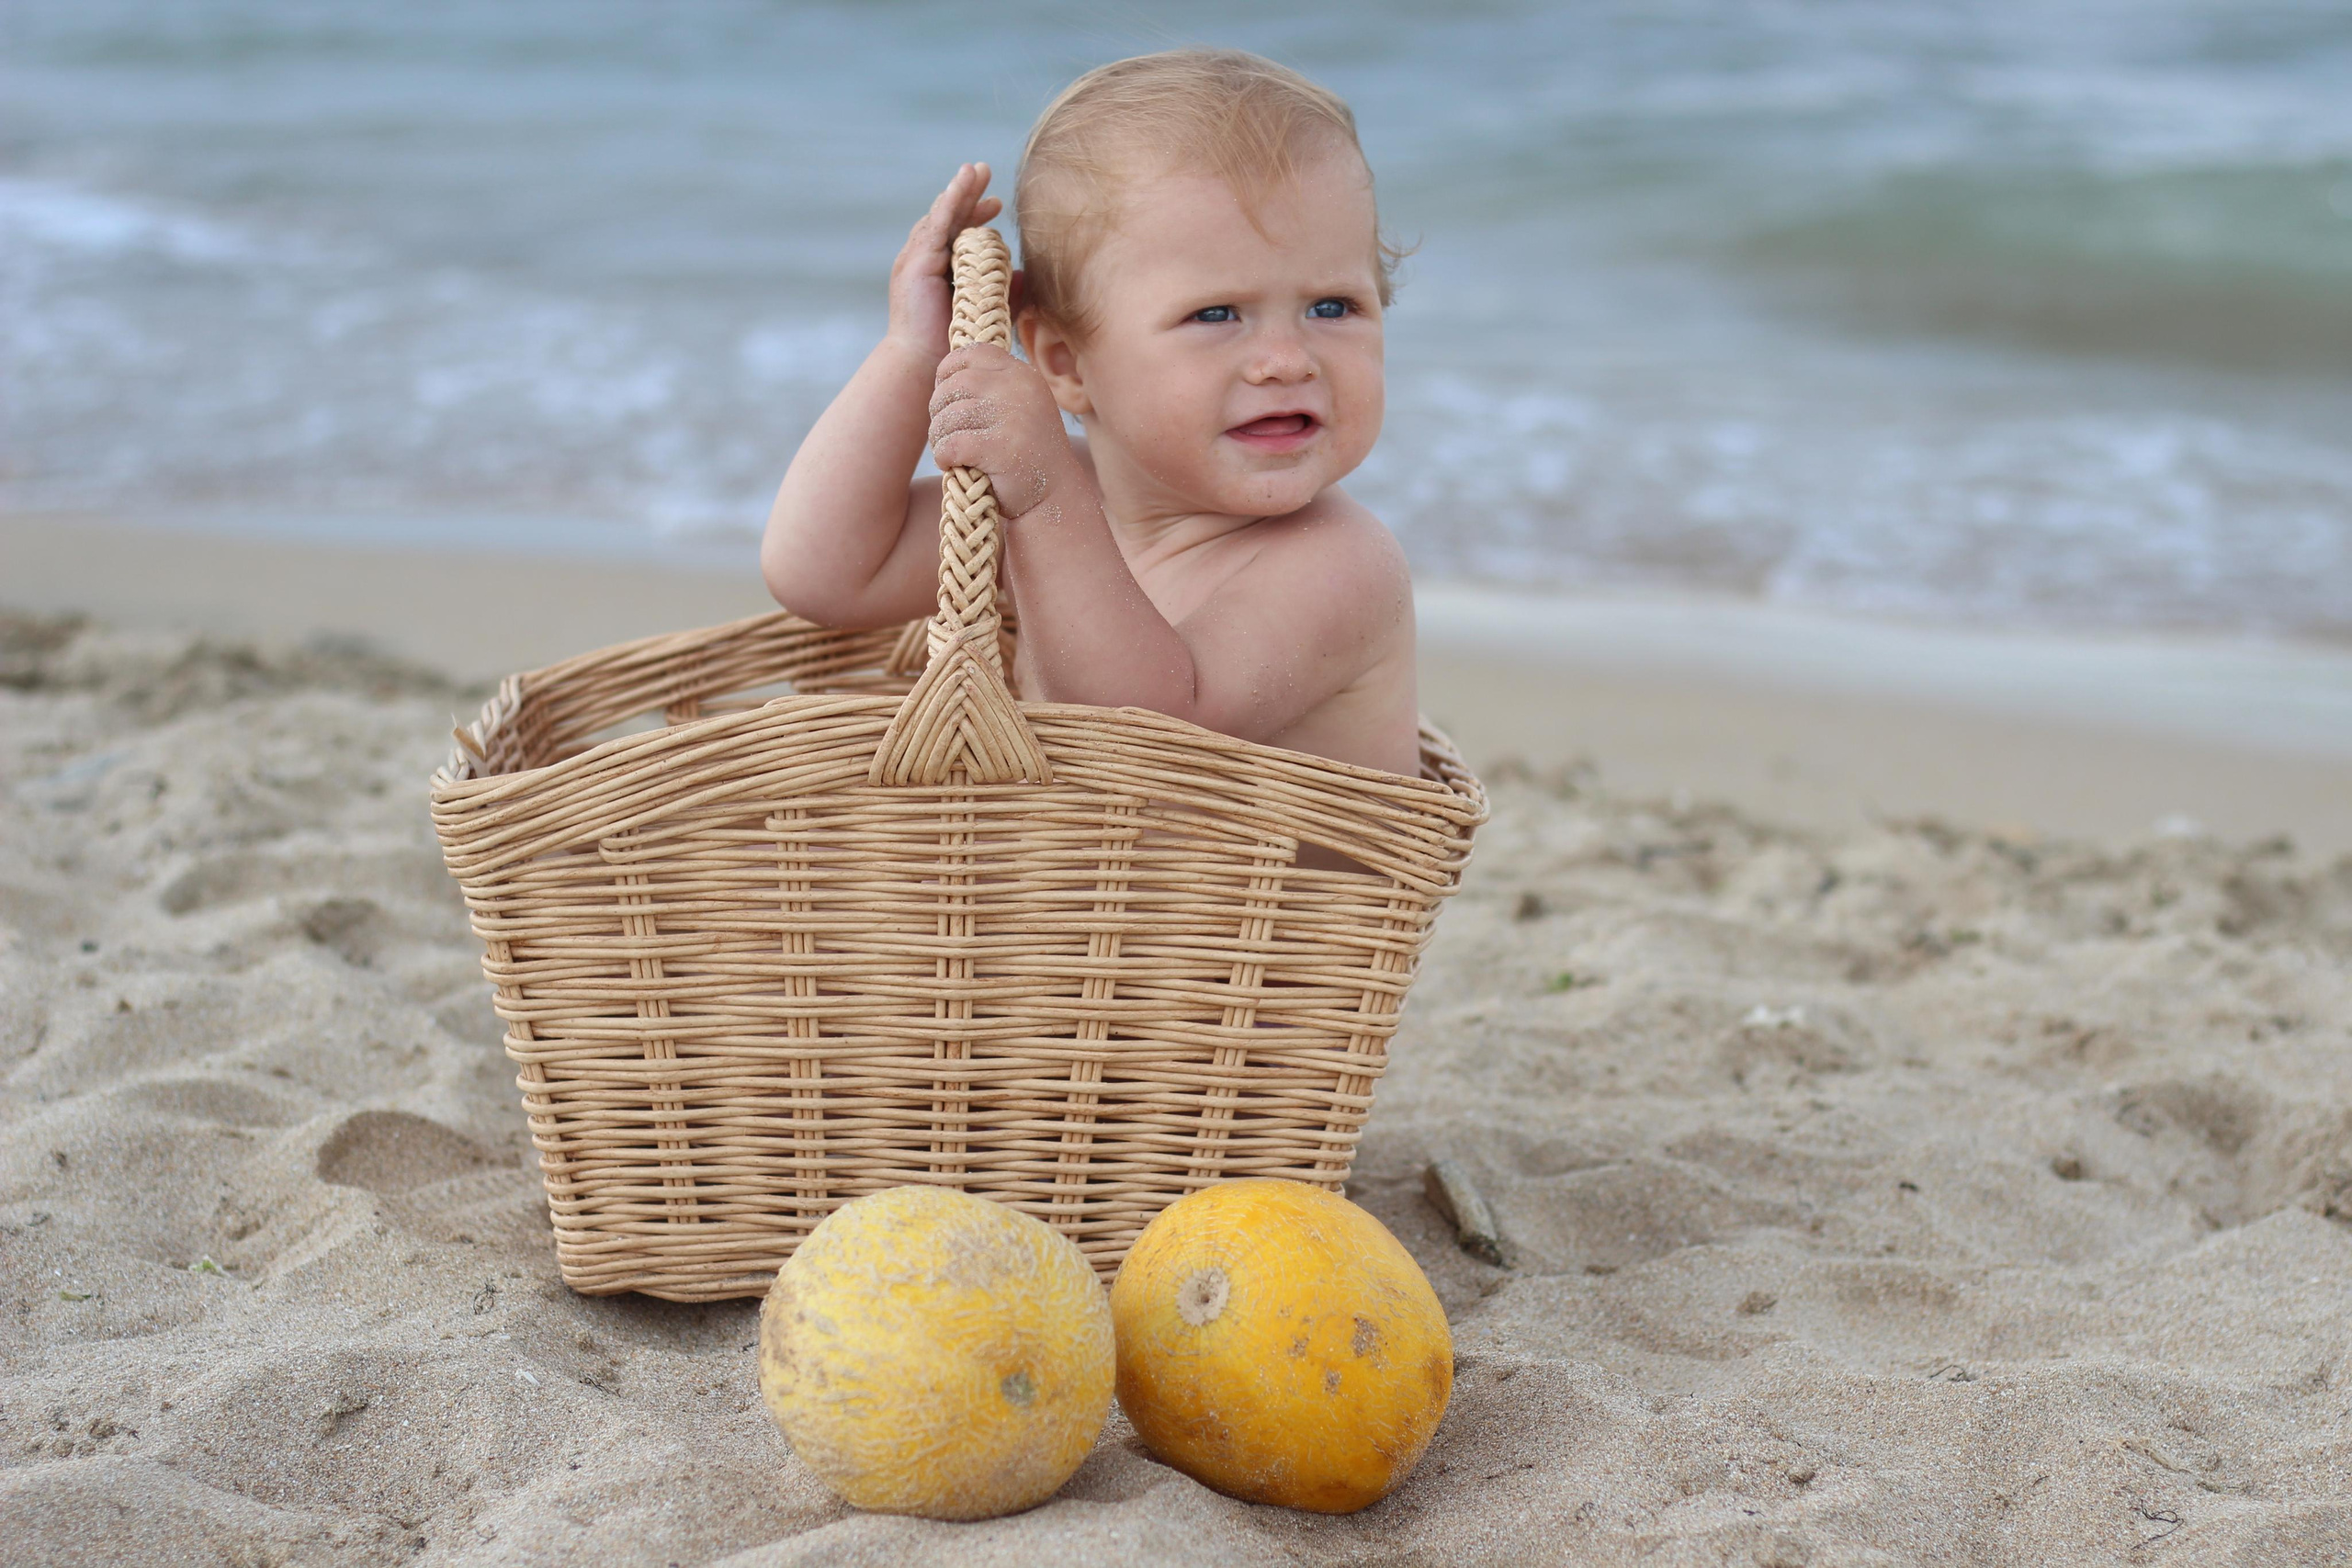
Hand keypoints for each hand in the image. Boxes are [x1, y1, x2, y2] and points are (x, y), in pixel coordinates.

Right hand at [886, 164, 1002, 364]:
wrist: (925, 365)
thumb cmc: (954, 346)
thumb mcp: (986, 310)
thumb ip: (1006, 291)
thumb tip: (1027, 275)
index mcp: (937, 271)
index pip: (956, 234)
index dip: (975, 216)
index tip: (997, 204)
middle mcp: (924, 260)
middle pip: (947, 218)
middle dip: (966, 194)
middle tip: (984, 170)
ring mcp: (918, 259)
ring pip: (941, 216)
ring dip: (959, 190)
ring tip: (975, 170)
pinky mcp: (918, 262)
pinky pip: (936, 225)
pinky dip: (949, 202)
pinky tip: (962, 184)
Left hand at [929, 342, 1076, 518]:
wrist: (1054, 496)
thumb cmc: (1025, 453)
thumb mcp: (1016, 407)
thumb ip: (990, 385)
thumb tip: (943, 376)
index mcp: (1022, 374)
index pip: (971, 353)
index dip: (947, 373)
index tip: (947, 399)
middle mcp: (1019, 389)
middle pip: (954, 384)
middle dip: (939, 410)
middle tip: (945, 433)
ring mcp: (1012, 417)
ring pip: (948, 416)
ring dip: (939, 437)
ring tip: (949, 452)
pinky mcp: (1002, 448)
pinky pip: (951, 444)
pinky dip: (944, 456)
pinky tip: (954, 465)